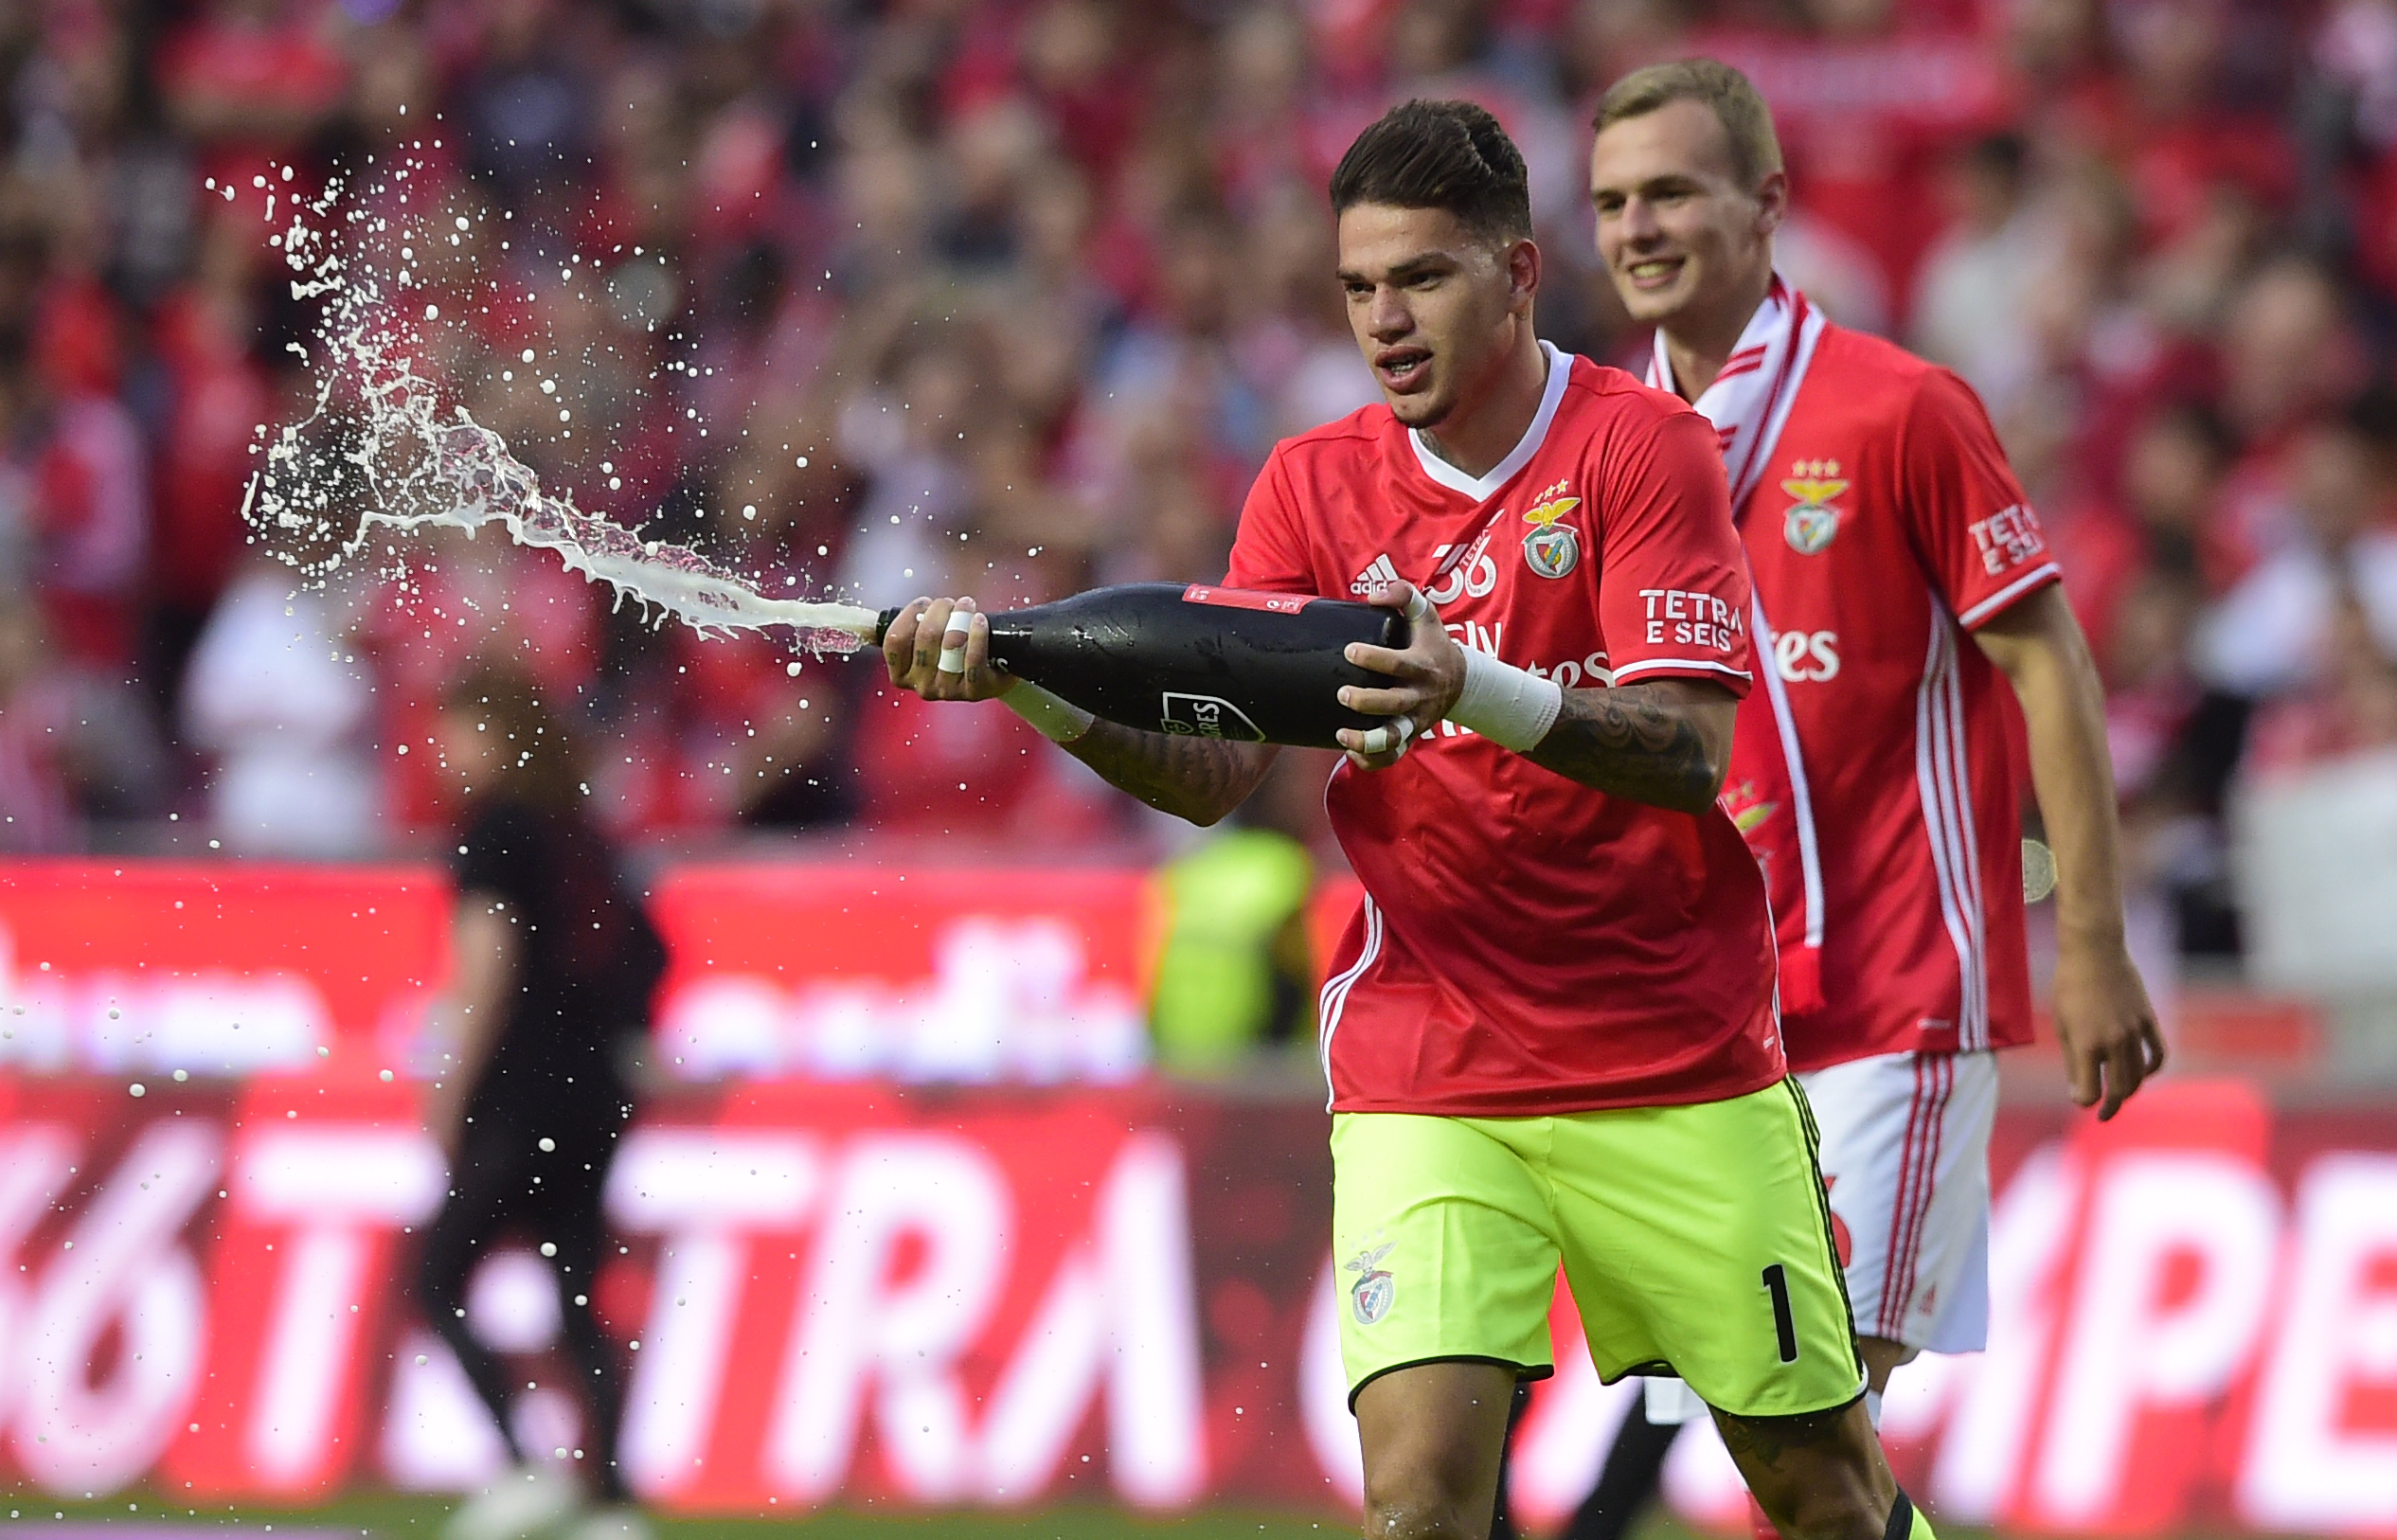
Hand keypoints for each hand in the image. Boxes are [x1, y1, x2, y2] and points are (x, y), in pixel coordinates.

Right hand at [881, 597, 1017, 702]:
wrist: (991, 672)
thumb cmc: (953, 651)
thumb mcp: (926, 643)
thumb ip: (909, 628)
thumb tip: (887, 612)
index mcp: (902, 674)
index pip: (894, 640)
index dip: (909, 614)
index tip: (923, 602)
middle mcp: (922, 686)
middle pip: (925, 636)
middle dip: (938, 610)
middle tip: (949, 603)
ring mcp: (948, 690)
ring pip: (950, 644)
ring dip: (959, 617)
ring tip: (966, 606)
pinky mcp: (975, 690)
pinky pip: (973, 657)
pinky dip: (977, 634)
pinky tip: (979, 620)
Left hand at [1333, 581, 1465, 769]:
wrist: (1462, 681)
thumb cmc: (1433, 643)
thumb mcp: (1425, 615)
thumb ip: (1403, 595)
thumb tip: (1373, 596)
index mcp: (1422, 666)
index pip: (1399, 664)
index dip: (1374, 658)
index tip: (1349, 650)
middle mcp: (1420, 696)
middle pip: (1394, 704)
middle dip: (1367, 701)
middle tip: (1341, 693)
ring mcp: (1415, 720)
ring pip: (1394, 738)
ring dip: (1368, 741)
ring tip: (1341, 735)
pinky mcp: (1410, 735)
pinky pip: (1393, 756)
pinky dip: (1373, 761)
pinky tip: (1351, 755)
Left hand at [2051, 936, 2165, 1120]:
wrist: (2094, 952)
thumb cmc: (2069, 987)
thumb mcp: (2062, 1025)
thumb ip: (2073, 1060)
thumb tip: (2079, 1092)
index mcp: (2087, 1045)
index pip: (2090, 1092)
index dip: (2083, 1100)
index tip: (2079, 1098)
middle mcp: (2114, 1042)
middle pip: (2120, 1089)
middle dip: (2110, 1106)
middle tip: (2102, 1114)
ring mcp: (2135, 1031)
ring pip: (2139, 1076)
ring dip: (2130, 1090)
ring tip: (2118, 1096)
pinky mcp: (2148, 1020)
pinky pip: (2158, 1054)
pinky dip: (2152, 1069)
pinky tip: (2142, 1075)